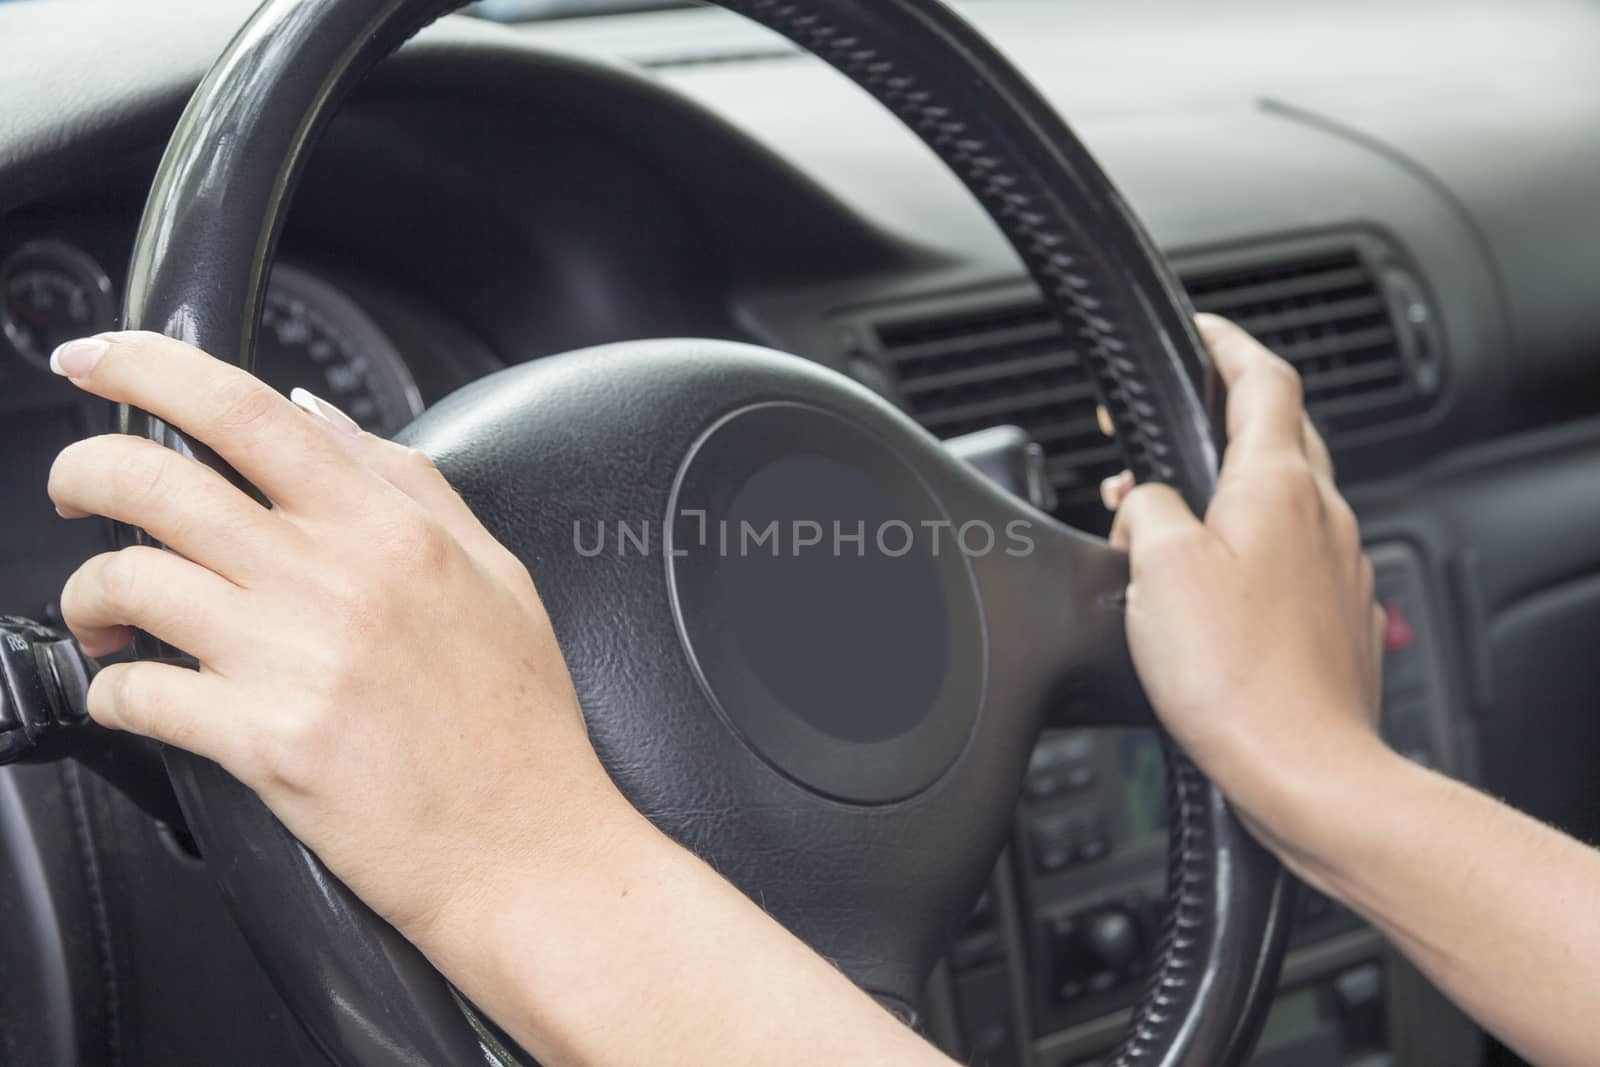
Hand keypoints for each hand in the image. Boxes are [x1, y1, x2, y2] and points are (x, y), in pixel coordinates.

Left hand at [46, 331, 633, 940]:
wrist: (527, 846)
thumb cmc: (520, 719)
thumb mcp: (496, 572)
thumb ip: (408, 481)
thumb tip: (316, 415)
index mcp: (389, 530)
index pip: (246, 411)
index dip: (150, 367)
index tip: (99, 359)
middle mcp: (332, 581)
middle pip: (152, 482)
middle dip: (81, 470)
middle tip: (74, 490)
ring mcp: (291, 662)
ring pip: (126, 580)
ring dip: (89, 590)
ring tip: (106, 613)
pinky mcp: (261, 745)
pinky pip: (135, 693)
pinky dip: (111, 687)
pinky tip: (136, 691)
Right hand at [1105, 314, 1386, 846]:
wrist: (1305, 770)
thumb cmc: (1237, 677)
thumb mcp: (1154, 567)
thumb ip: (1144, 509)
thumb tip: (1143, 503)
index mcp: (1278, 486)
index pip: (1262, 378)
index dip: (1225, 343)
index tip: (1200, 332)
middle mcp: (1320, 516)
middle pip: (1276, 434)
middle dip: (1214, 422)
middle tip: (1158, 434)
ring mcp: (1336, 567)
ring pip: (1279, 501)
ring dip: (1221, 495)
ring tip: (1159, 525)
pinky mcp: (1336, 617)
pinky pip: (1287, 557)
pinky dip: (1244, 551)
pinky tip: (1203, 590)